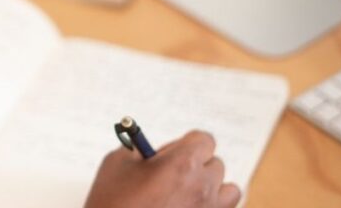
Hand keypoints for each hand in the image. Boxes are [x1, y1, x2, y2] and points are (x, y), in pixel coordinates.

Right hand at [83, 130, 240, 207]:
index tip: (173, 153)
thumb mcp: (116, 164)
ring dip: (213, 189)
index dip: (188, 144)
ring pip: (229, 191)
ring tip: (189, 195)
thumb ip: (139, 150)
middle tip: (172, 176)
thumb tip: (152, 152)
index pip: (204, 140)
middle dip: (196, 167)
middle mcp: (203, 187)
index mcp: (183, 163)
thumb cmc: (111, 203)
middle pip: (216, 165)